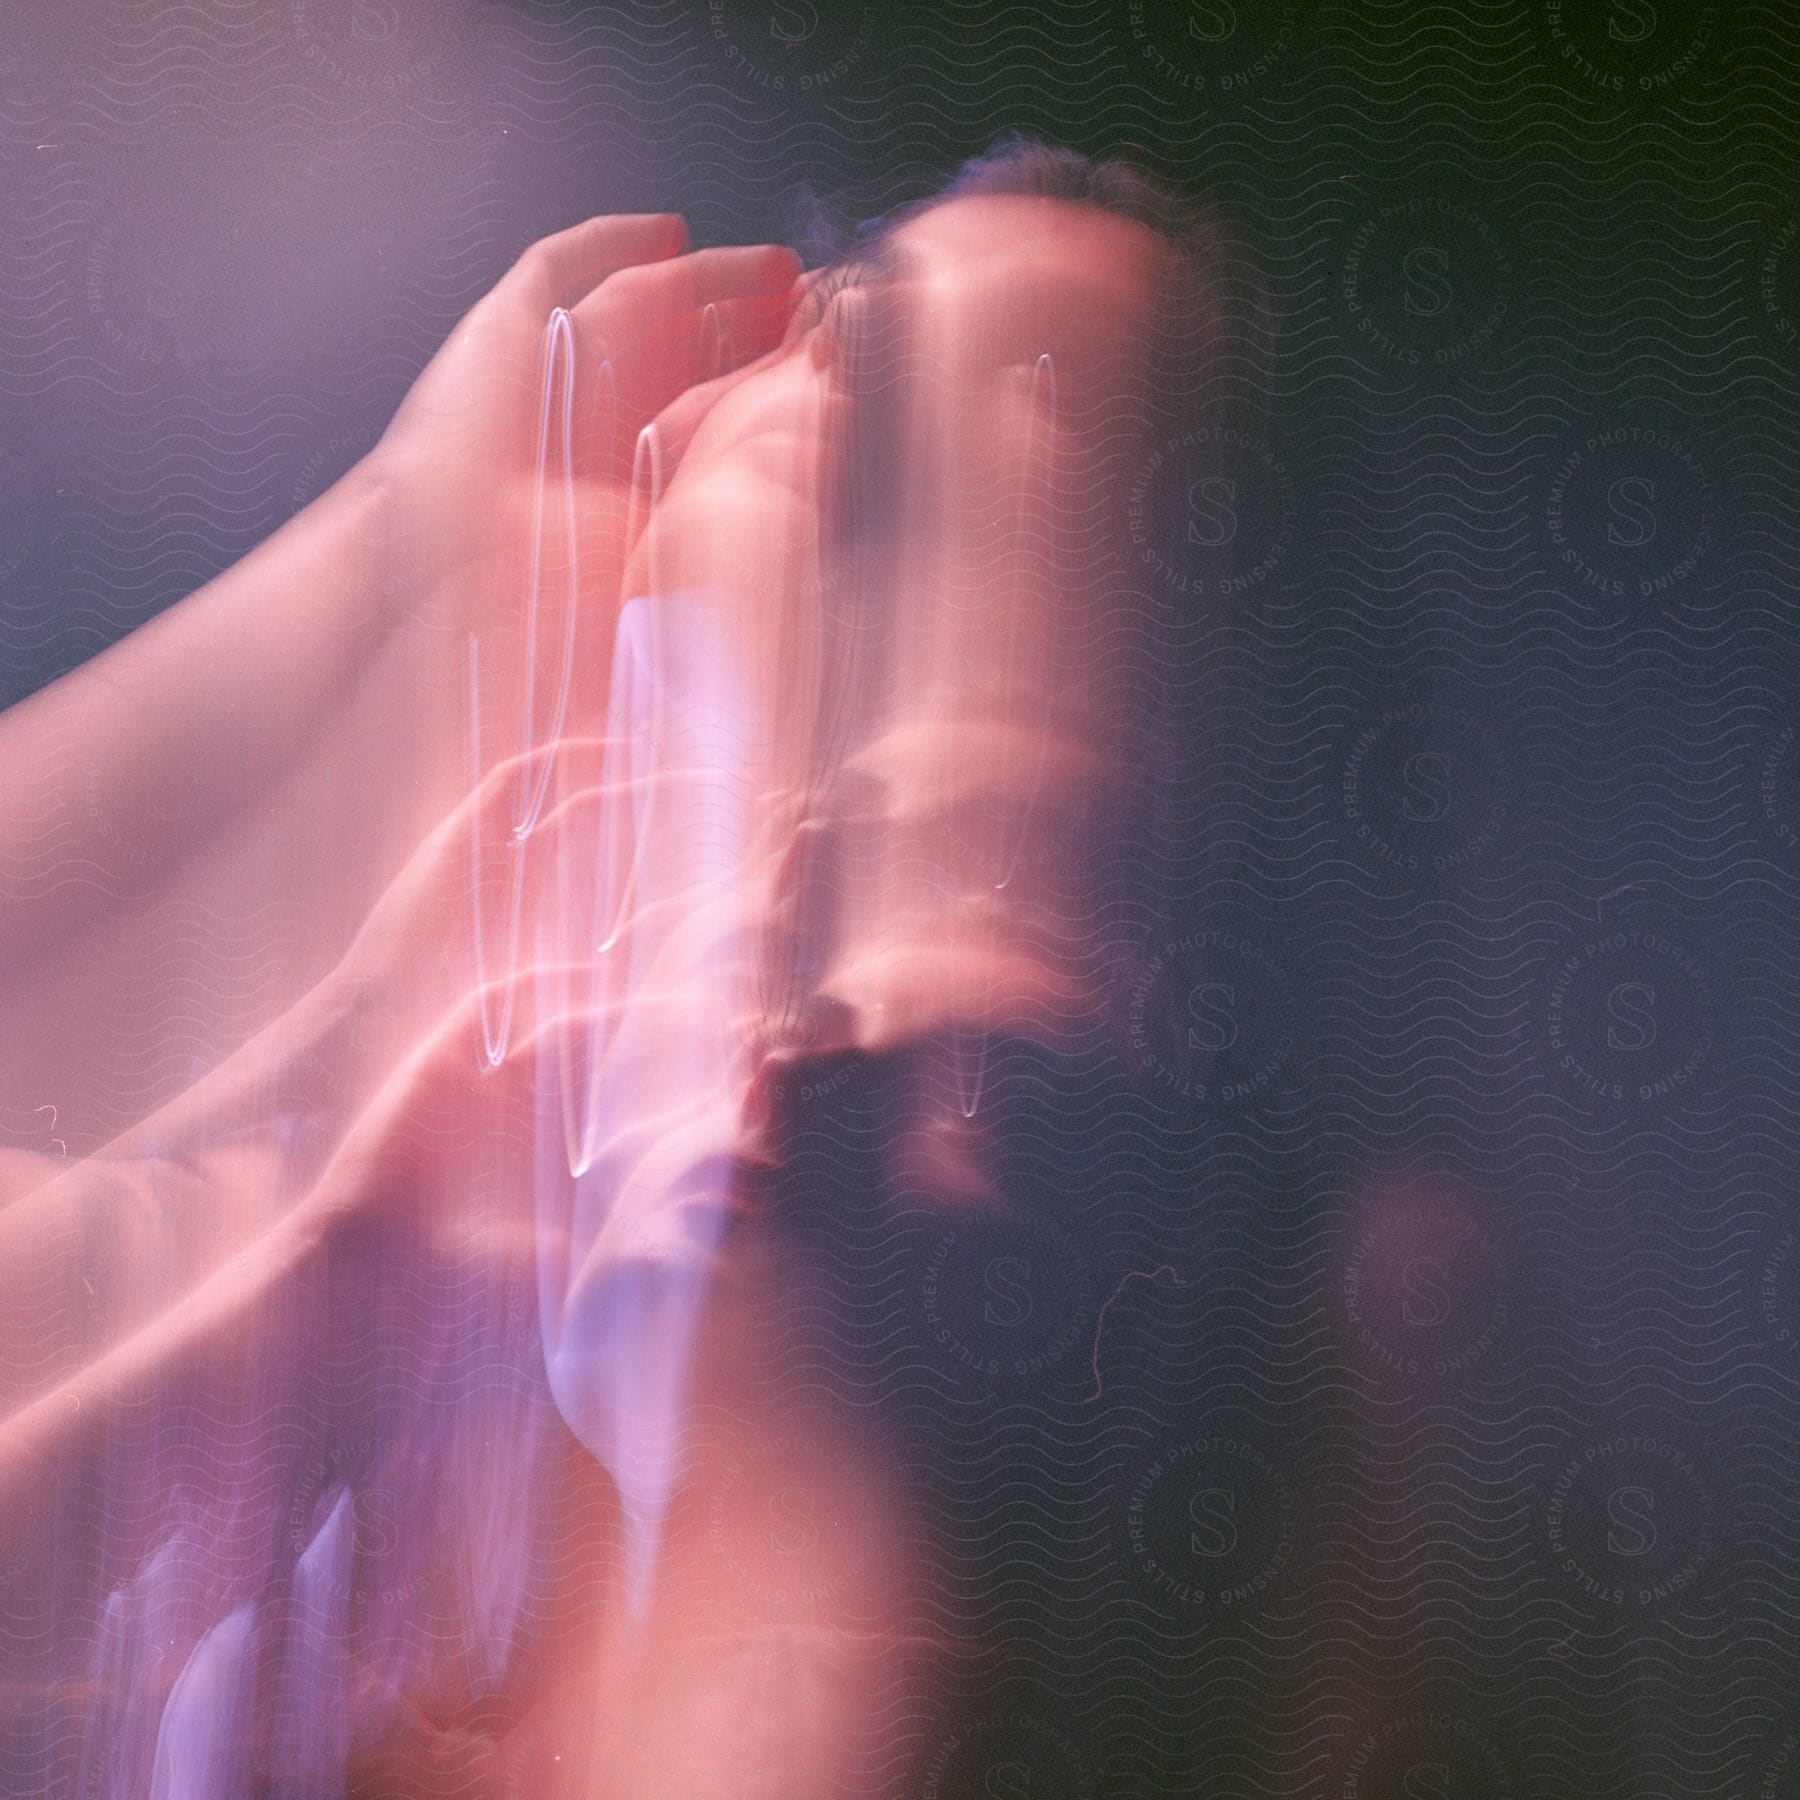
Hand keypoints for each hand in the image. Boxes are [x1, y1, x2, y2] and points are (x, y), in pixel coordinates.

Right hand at [370, 214, 800, 632]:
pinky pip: (557, 269)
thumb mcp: (658, 561)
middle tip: (816, 308)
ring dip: (705, 279)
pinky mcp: (502, 332)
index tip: (826, 373)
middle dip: (750, 327)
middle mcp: (589, 423)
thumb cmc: (537, 598)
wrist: (440, 581)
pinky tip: (665, 232)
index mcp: (628, 481)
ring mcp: (544, 371)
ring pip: (636, 304)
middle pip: (683, 352)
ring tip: (775, 269)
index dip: (766, 388)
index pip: (711, 414)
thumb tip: (794, 503)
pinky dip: (607, 241)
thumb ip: (714, 523)